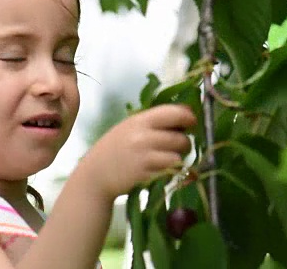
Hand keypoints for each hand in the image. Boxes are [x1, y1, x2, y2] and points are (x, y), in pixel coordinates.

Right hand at [77, 104, 196, 200]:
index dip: (188, 117)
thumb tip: (186, 115)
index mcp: (140, 120)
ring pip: (178, 156)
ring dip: (179, 158)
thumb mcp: (130, 127)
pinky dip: (171, 171)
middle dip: (185, 142)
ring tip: (169, 159)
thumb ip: (154, 122)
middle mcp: (143, 135)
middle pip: (181, 137)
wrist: (95, 174)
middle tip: (179, 146)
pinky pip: (170, 171)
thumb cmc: (115, 149)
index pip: (174, 112)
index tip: (191, 122)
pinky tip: (162, 170)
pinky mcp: (146, 174)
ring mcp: (144, 156)